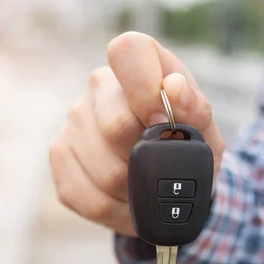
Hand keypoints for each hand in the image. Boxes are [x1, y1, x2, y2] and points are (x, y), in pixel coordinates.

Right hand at [49, 32, 224, 236]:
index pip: (127, 52)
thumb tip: (174, 87)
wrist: (167, 183)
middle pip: (115, 126)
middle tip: (160, 168)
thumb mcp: (205, 132)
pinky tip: (126, 201)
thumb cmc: (185, 148)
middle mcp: (99, 87)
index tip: (160, 121)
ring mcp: (73, 122)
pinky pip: (88, 197)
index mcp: (138, 65)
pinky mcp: (59, 158)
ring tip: (146, 189)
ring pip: (104, 172)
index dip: (144, 87)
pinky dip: (116, 211)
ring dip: (135, 193)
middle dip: (147, 160)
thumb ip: (195, 110)